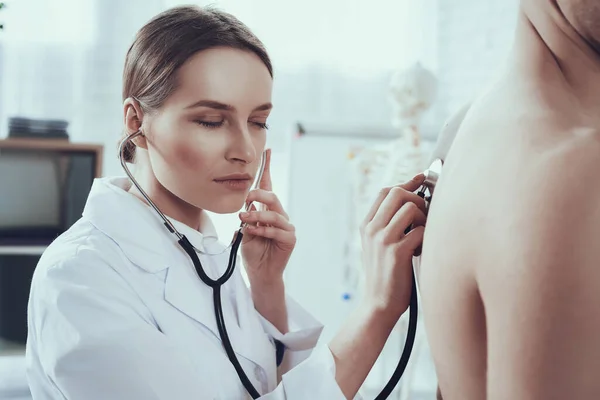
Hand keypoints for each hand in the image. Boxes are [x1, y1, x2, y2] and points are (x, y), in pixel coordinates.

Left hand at [239, 149, 295, 286]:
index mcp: (267, 210)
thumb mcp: (244, 230)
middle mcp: (278, 215)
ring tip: (243, 220)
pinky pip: (277, 230)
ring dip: (256, 216)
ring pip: (274, 213)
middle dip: (258, 194)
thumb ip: (248, 216)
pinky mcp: (289, 239)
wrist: (259, 273)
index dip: (267, 169)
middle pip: (271, 196)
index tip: (267, 151)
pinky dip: (264, 230)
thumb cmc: (252, 251)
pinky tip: (255, 233)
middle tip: (245, 199)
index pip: (267, 186)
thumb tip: (248, 203)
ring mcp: (285, 227)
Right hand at [360, 174, 426, 318]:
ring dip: (424, 218)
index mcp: (366, 225)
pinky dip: (427, 237)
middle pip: (398, 193)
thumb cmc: (386, 276)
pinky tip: (422, 249)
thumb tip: (411, 202)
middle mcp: (372, 229)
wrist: (379, 304)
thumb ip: (388, 225)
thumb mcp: (378, 246)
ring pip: (411, 208)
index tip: (421, 179)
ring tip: (422, 235)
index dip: (406, 183)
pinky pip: (420, 230)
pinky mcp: (397, 252)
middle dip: (418, 198)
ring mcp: (383, 240)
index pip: (386, 191)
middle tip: (425, 214)